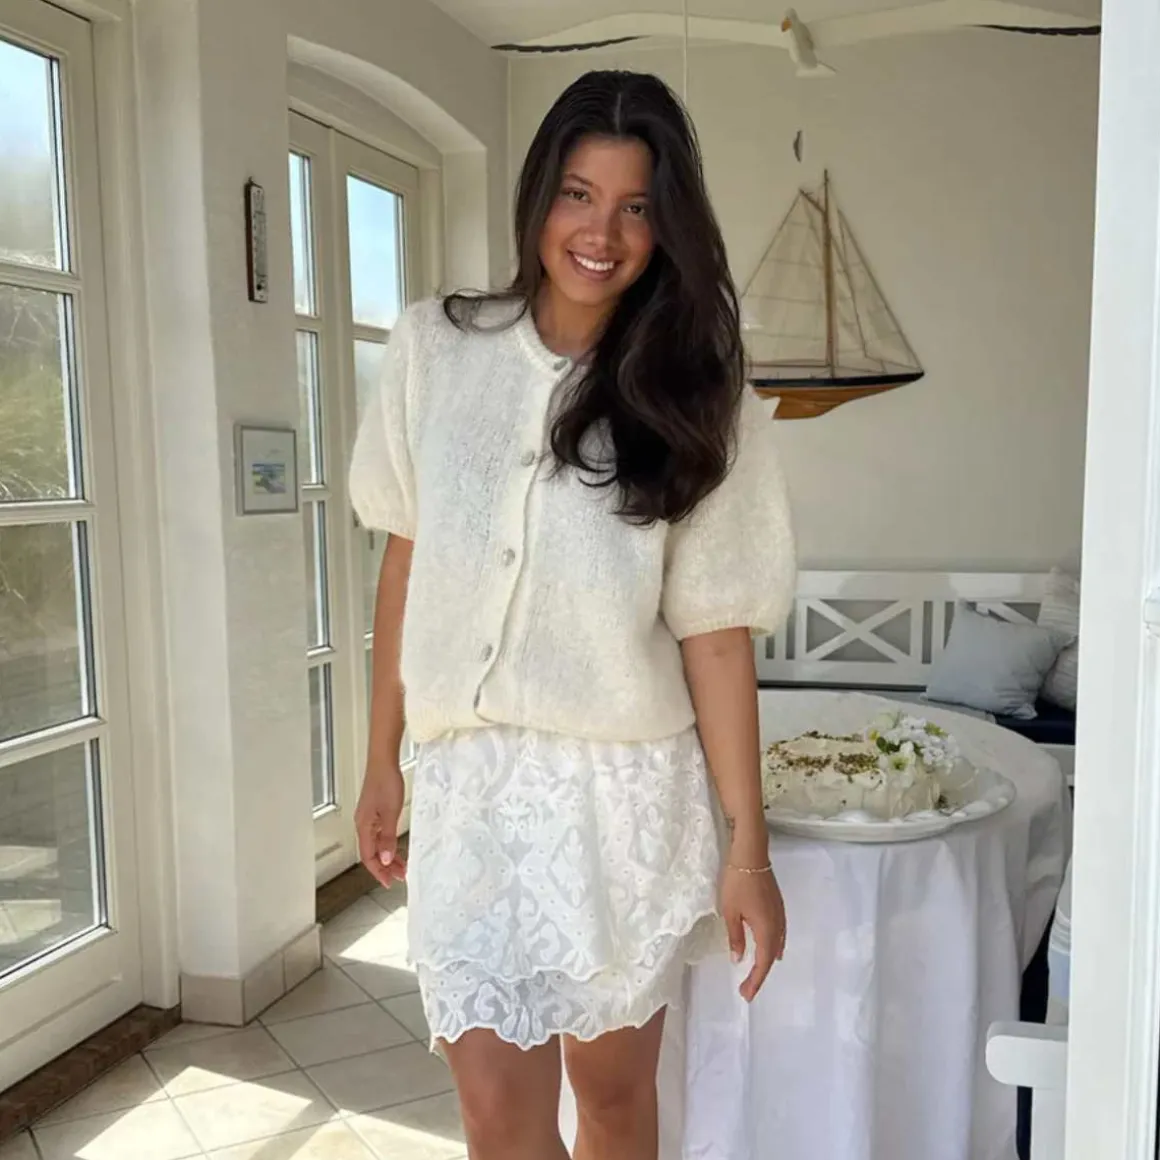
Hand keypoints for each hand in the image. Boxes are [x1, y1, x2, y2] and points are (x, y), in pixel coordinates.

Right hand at [354, 764, 406, 888]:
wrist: (384, 762)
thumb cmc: (386, 783)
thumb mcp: (390, 813)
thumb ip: (388, 837)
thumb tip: (386, 859)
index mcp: (363, 826)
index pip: (368, 857)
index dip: (379, 871)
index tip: (389, 882)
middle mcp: (363, 824)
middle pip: (372, 852)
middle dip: (385, 867)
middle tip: (400, 876)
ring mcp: (368, 818)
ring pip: (376, 844)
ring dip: (388, 856)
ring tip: (402, 865)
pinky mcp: (374, 811)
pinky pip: (379, 834)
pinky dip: (388, 844)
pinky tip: (396, 847)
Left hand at [720, 861, 785, 1002]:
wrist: (751, 855)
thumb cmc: (737, 883)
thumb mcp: (730, 911)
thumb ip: (736, 937)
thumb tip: (738, 959)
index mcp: (766, 929)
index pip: (762, 963)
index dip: (755, 980)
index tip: (745, 995)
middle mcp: (777, 925)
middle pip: (771, 957)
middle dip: (760, 974)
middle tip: (747, 989)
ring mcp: (780, 915)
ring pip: (777, 945)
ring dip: (767, 961)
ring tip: (757, 974)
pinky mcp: (778, 906)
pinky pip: (779, 934)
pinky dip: (773, 946)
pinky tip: (770, 948)